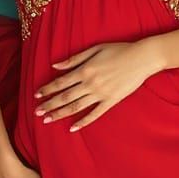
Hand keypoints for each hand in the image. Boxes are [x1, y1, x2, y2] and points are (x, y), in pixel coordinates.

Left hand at [34, 39, 160, 130]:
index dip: (47, 89)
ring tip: (48, 120)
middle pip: (65, 97)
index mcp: (85, 70)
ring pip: (76, 107)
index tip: (36, 95)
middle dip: (49, 105)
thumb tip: (55, 65)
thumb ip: (74, 59)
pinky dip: (83, 122)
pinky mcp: (111, 101)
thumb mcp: (95, 49)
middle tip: (37, 112)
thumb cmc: (119, 50)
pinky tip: (72, 128)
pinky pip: (94, 114)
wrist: (142, 58)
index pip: (61, 82)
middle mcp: (90, 84)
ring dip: (60, 114)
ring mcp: (101, 94)